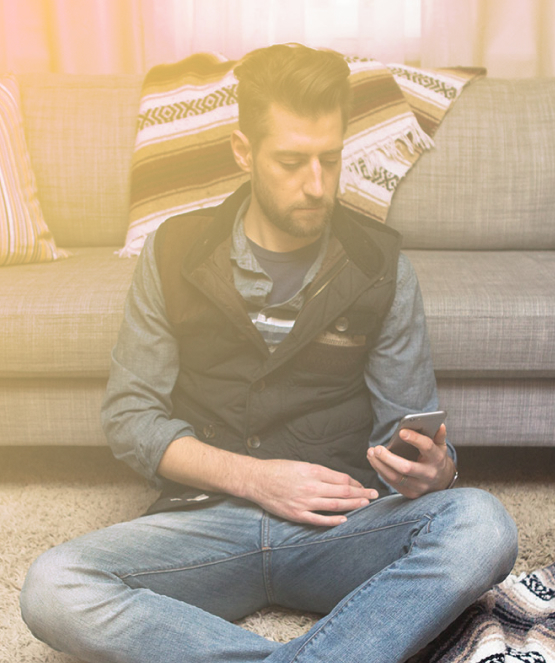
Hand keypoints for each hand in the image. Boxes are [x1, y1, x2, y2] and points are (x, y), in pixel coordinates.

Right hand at [246, 459, 377, 526]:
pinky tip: (344, 520)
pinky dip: (333, 520)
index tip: (362, 485)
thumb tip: (337, 480)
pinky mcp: (297, 514)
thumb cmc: (278, 469)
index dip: (355, 483)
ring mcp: (305, 502)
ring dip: (353, 505)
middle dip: (361, 493)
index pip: (342, 478)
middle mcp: (311, 486)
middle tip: (374, 495)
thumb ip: (319, 473)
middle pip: (343, 491)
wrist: (256, 479)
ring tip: (365, 505)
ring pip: (335, 505)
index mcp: (313, 471)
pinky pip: (319, 519)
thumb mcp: (301, 464)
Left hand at [366, 424, 455, 498]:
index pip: (427, 447)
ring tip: (371, 453)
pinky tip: (374, 461)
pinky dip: (381, 471)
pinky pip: (392, 483)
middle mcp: (429, 474)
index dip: (415, 439)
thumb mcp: (440, 446)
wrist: (442, 481)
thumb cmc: (436, 458)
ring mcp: (420, 486)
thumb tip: (439, 424)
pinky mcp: (411, 493)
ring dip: (380, 465)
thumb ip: (438, 435)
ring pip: (396, 477)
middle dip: (389, 458)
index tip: (401, 432)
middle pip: (406, 467)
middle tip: (377, 448)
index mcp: (437, 458)